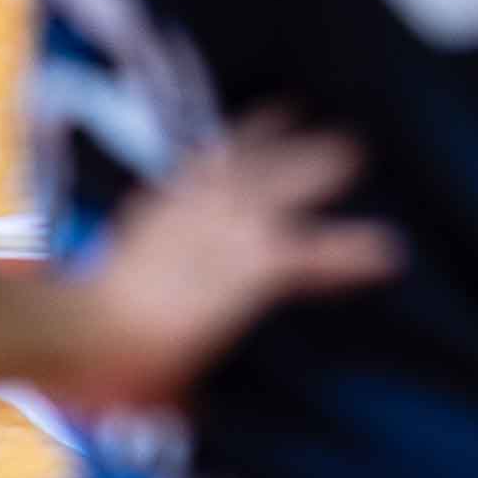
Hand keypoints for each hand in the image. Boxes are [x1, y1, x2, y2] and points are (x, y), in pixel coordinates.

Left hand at [43, 116, 399, 412]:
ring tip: (297, 111)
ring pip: (255, 149)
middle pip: (300, 172)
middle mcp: (242, 218)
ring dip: (279, 134)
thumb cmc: (153, 360)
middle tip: (357, 153)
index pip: (330, 251)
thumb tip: (261, 345)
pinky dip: (228, 145)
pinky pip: (208, 157)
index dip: (364, 252)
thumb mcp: (213, 367)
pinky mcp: (170, 195)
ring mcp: (204, 198)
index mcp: (264, 262)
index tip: (393, 252)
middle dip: (330, 162)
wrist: (83, 333)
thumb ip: (246, 337)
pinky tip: (233, 139)